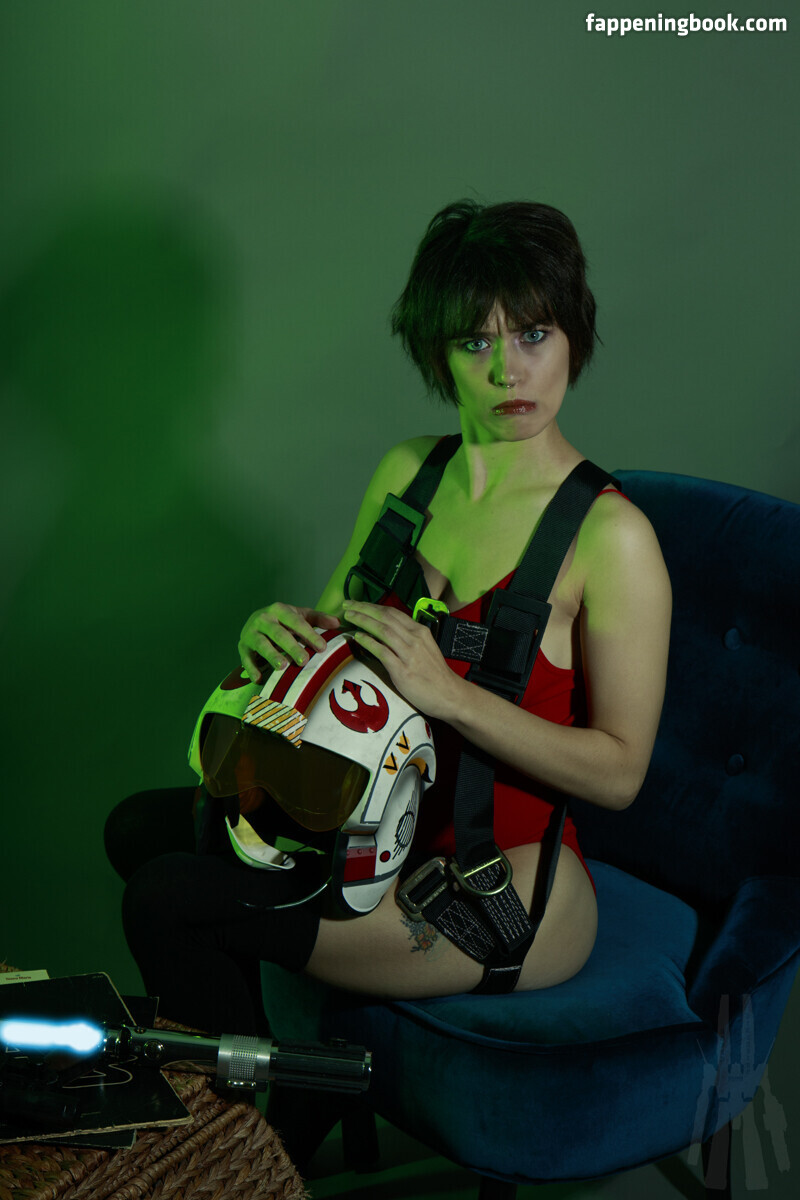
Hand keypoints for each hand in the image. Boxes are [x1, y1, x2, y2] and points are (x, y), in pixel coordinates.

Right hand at [238, 603, 340, 681]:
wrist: (255, 620)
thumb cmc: (283, 621)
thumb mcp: (300, 616)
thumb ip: (318, 619)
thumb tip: (337, 623)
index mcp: (279, 610)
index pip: (295, 621)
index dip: (309, 634)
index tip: (322, 647)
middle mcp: (263, 619)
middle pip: (278, 633)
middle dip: (291, 647)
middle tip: (305, 660)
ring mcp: (251, 632)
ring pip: (261, 644)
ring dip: (272, 655)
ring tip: (283, 667)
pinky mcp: (242, 646)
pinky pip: (246, 658)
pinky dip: (251, 668)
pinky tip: (259, 679)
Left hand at [342, 601, 460, 719]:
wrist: (449, 695)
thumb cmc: (435, 674)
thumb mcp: (424, 648)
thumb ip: (407, 639)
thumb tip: (386, 632)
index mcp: (420, 631)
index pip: (392, 612)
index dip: (372, 606)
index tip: (357, 604)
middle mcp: (415, 638)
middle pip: (385, 617)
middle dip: (364, 609)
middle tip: (347, 605)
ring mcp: (409, 654)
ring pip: (383, 630)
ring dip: (364, 621)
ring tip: (349, 617)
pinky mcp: (403, 670)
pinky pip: (382, 652)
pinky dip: (369, 642)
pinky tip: (358, 637)